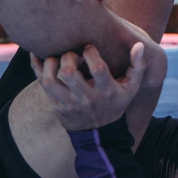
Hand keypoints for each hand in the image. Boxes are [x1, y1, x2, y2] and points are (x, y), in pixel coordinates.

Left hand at [30, 43, 145, 130]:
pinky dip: (38, 67)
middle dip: (69, 57)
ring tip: (57, 57)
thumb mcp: (131, 88)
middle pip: (70, 73)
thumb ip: (138, 66)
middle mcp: (87, 98)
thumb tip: (138, 45)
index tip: (89, 47)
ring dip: (51, 63)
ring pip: (51, 80)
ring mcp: (70, 103)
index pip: (97, 69)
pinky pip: (43, 84)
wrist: (99, 132)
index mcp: (107, 91)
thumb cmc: (116, 102)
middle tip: (72, 54)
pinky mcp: (57, 105)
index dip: (91, 52)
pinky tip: (39, 55)